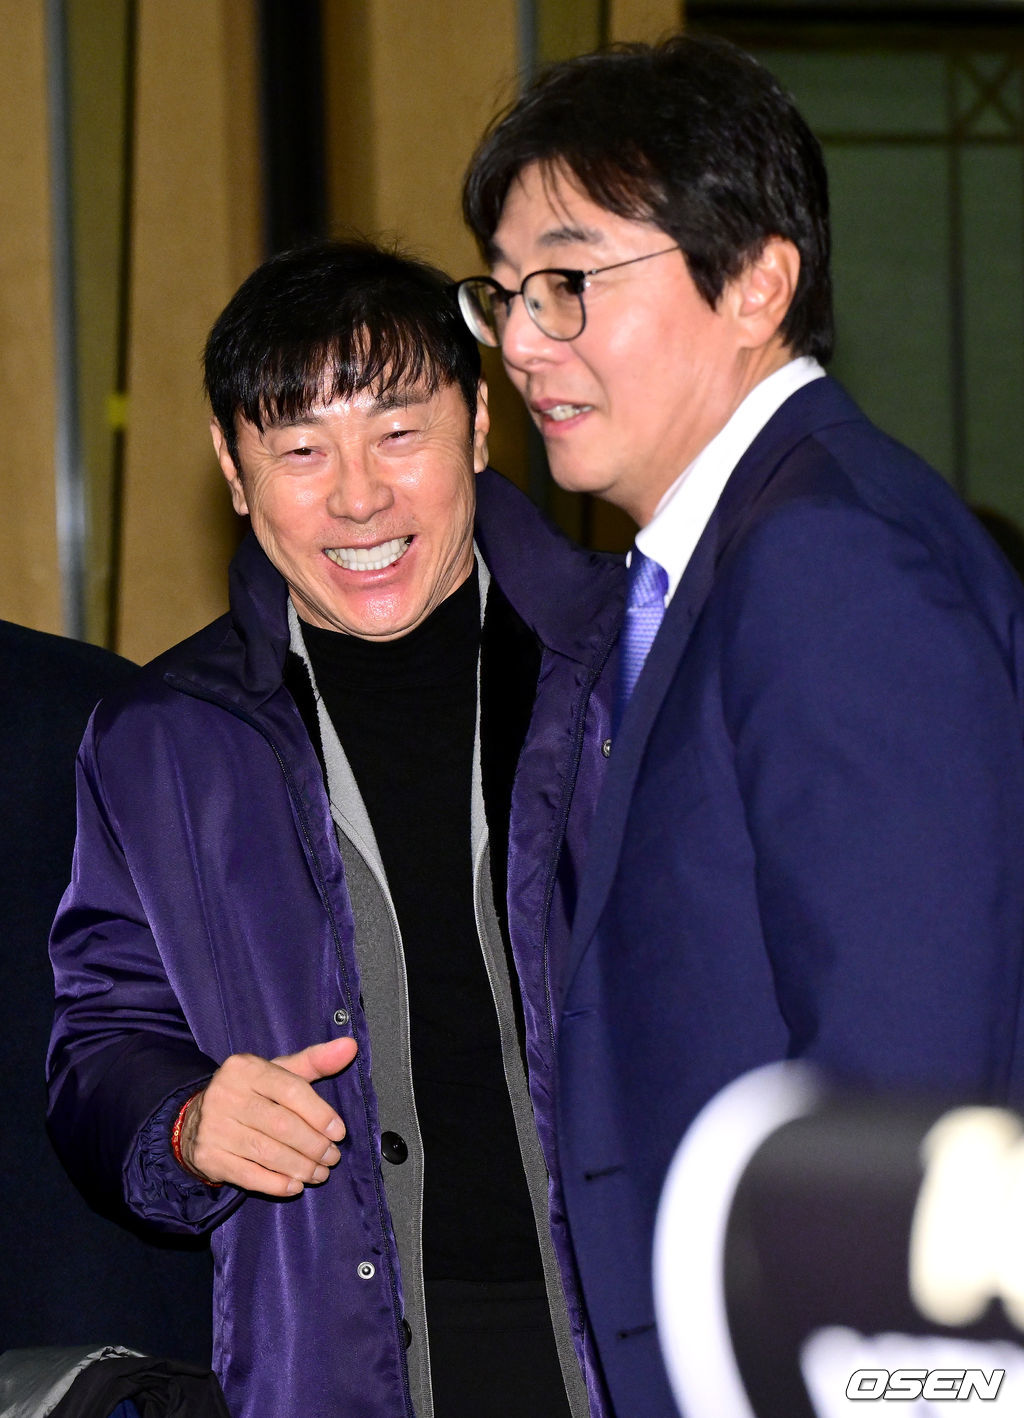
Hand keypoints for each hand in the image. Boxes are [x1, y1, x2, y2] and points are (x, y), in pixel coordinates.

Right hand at [178, 1036, 357, 1195]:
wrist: (196, 1118)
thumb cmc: (249, 1093)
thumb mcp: (278, 1071)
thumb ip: (315, 1061)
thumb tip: (349, 1047)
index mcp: (246, 1068)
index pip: (291, 1090)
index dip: (320, 1113)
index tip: (339, 1132)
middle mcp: (226, 1094)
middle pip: (282, 1125)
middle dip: (314, 1145)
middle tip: (332, 1157)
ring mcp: (214, 1127)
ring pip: (267, 1152)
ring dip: (300, 1167)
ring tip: (320, 1173)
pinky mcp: (208, 1156)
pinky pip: (248, 1175)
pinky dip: (276, 1184)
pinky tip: (294, 1185)